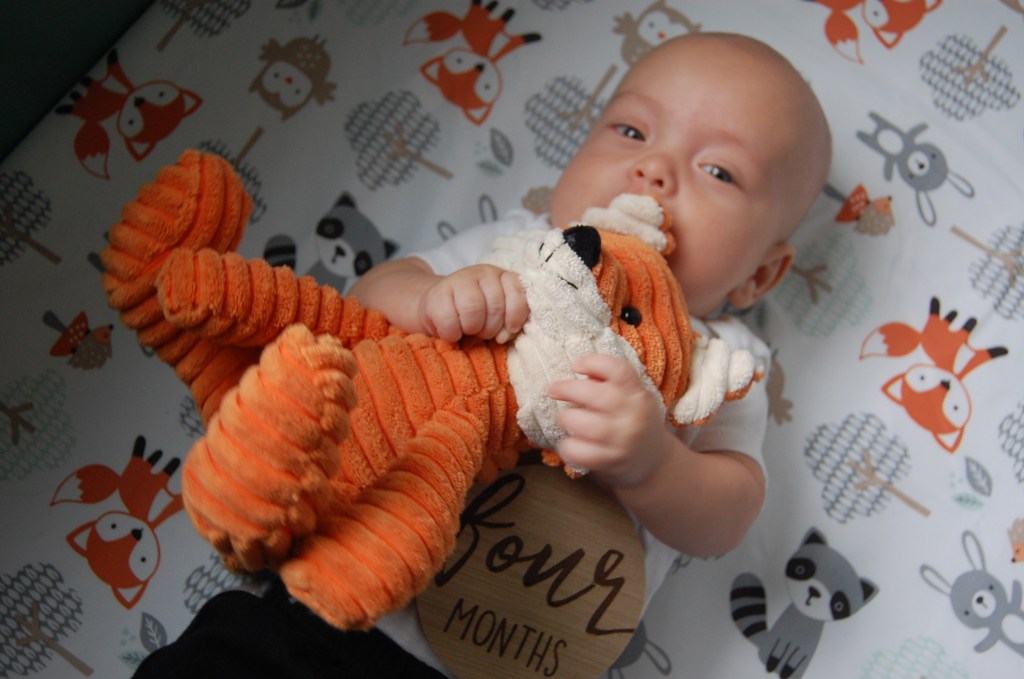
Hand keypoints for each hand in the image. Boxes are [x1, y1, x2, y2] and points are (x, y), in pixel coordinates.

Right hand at [418, 264, 527, 341]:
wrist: (437, 306)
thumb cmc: (474, 316)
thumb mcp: (498, 318)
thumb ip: (509, 323)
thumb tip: (505, 335)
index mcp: (503, 277)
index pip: (518, 293)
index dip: (515, 317)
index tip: (506, 331)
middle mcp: (484, 273)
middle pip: (496, 307)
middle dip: (490, 329)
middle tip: (480, 331)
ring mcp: (459, 278)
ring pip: (473, 310)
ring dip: (471, 329)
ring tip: (466, 329)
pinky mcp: (437, 292)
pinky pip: (449, 321)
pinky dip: (451, 333)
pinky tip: (450, 330)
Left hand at [547, 354, 670, 486]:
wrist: (653, 462)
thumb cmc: (634, 422)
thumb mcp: (632, 399)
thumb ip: (609, 383)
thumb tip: (580, 368)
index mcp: (639, 395)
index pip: (619, 370)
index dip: (594, 362)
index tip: (576, 364)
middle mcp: (634, 416)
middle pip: (596, 395)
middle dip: (567, 389)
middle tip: (552, 389)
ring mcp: (623, 441)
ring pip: (585, 424)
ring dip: (567, 418)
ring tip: (565, 418)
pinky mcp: (611, 462)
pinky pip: (581, 452)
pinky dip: (568, 446)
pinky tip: (569, 442)